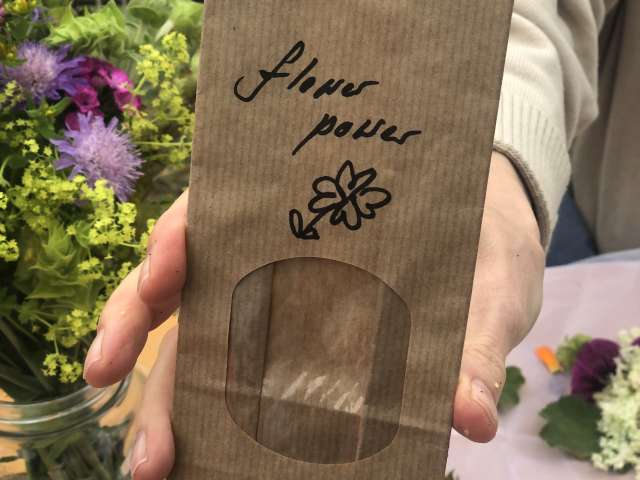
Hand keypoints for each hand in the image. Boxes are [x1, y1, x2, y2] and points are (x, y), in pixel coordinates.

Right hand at [83, 152, 544, 477]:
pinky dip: (210, 417)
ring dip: (164, 397)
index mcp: (309, 212)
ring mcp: (282, 306)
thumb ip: (474, 337)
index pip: (218, 211)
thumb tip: (469, 418)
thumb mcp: (486, 279)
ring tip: (152, 463)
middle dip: (138, 329)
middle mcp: (278, 257)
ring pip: (200, 338)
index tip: (161, 276)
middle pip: (189, 283)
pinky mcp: (299, 351)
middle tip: (115, 383)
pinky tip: (198, 460)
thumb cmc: (481, 241)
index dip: (177, 241)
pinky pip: (240, 379)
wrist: (495, 247)